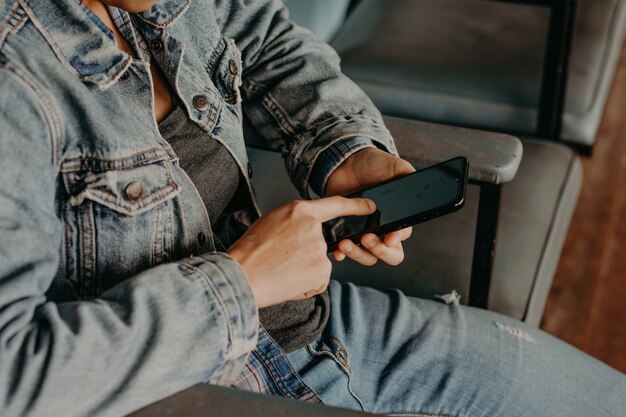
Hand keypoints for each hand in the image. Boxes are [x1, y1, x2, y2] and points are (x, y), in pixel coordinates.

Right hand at [228, 196, 375, 307]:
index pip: (335, 204)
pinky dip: (306, 285)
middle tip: (280, 260)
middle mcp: (314, 228)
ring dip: (304, 271)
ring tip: (281, 271)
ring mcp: (319, 250)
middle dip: (305, 255)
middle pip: (321, 243)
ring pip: (319, 264)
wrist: (241, 275)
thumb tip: (306, 234)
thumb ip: (294, 223)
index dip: (355, 205)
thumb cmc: (249, 251)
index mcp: (299, 211)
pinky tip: (288, 282)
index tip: (371, 206)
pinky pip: (319, 281)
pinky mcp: (322, 271)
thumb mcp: (271, 222)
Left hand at [325, 147, 414, 265]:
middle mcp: (384, 230)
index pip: (403, 236)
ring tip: (346, 244)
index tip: (389, 237)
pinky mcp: (347, 233)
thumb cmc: (374, 164)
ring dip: (358, 254)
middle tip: (367, 239)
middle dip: (380, 251)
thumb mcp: (394, 165)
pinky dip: (342, 254)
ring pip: (368, 257)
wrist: (346, 162)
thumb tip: (415, 182)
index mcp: (399, 217)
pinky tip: (337, 250)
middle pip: (390, 254)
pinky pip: (347, 252)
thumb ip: (408, 174)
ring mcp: (365, 233)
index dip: (397, 239)